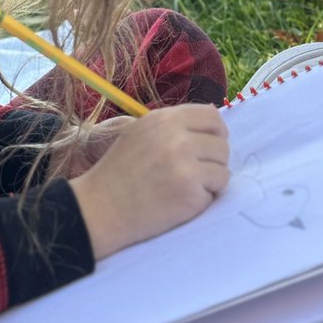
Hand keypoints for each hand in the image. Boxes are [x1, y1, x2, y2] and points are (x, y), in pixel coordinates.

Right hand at [70, 104, 229, 258]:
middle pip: (222, 146)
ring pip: (223, 170)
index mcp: (164, 119)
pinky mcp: (189, 192)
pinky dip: (202, 200)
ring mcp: (184, 165)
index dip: (216, 134)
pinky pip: (215, 192)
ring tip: (182, 188)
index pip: (212, 118)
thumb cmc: (119, 173)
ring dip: (209, 182)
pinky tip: (178, 202)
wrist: (99, 208)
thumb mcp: (141, 133)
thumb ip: (175, 124)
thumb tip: (215, 113)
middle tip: (191, 175)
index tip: (207, 149)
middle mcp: (176, 138)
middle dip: (213, 162)